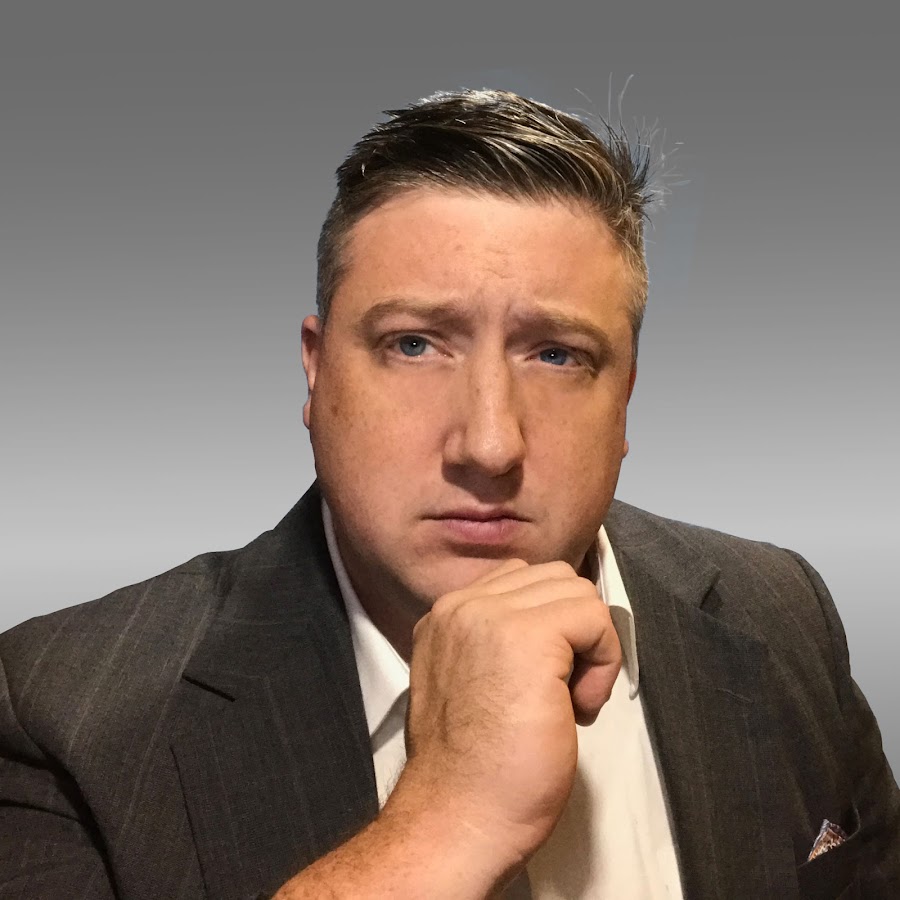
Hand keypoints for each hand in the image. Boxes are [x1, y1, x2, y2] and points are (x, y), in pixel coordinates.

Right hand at [394, 559, 621, 878]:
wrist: (457, 818)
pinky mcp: (528, 637)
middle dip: (574, 628)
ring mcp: (490, 616)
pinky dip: (604, 662)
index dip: (551, 625)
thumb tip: (552, 630)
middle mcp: (462, 606)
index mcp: (445, 615)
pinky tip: (578, 707)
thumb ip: (492, 643)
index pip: (521, 579)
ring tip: (569, 699)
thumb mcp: (466, 684)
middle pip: (554, 578)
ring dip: (590, 645)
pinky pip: (595, 619)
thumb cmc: (471, 770)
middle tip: (563, 689)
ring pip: (577, 592)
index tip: (546, 679)